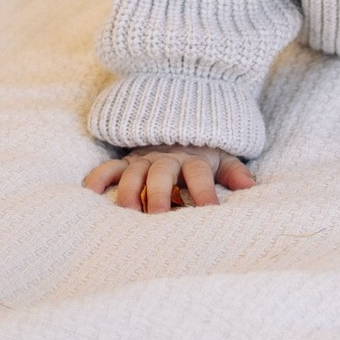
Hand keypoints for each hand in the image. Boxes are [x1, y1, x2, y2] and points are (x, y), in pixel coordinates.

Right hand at [83, 144, 255, 212]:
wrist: (177, 122)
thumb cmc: (202, 150)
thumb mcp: (222, 156)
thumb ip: (233, 171)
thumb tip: (250, 186)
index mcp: (192, 160)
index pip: (199, 176)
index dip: (205, 192)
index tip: (211, 212)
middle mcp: (166, 159)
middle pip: (162, 175)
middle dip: (160, 195)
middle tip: (160, 217)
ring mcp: (143, 159)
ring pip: (133, 173)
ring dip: (130, 191)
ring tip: (128, 211)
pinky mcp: (125, 161)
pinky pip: (109, 168)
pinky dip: (98, 178)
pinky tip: (90, 192)